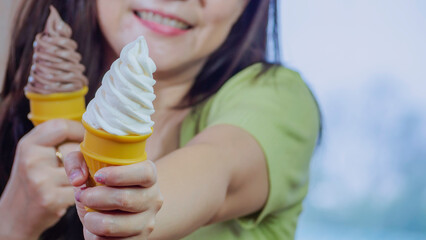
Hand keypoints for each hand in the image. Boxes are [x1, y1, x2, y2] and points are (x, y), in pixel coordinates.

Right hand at [0, 119, 83, 238]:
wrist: (15, 216)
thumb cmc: (35, 180)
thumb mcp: (37, 154)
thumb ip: (58, 141)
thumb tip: (94, 131)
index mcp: (29, 144)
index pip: (62, 126)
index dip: (79, 131)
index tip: (86, 138)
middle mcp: (32, 160)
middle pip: (75, 149)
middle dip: (84, 159)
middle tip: (83, 166)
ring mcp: (40, 180)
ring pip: (82, 170)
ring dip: (86, 177)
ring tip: (78, 182)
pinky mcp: (51, 199)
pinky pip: (82, 189)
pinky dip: (84, 193)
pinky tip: (76, 195)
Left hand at [64, 153, 162, 238]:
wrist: (114, 212)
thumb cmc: (103, 186)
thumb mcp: (90, 168)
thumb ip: (77, 161)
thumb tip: (78, 179)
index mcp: (149, 175)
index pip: (145, 173)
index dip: (120, 175)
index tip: (98, 176)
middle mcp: (153, 198)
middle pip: (126, 199)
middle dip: (96, 198)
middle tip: (84, 196)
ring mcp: (147, 222)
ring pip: (115, 225)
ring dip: (92, 220)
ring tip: (89, 214)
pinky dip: (96, 236)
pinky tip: (96, 229)